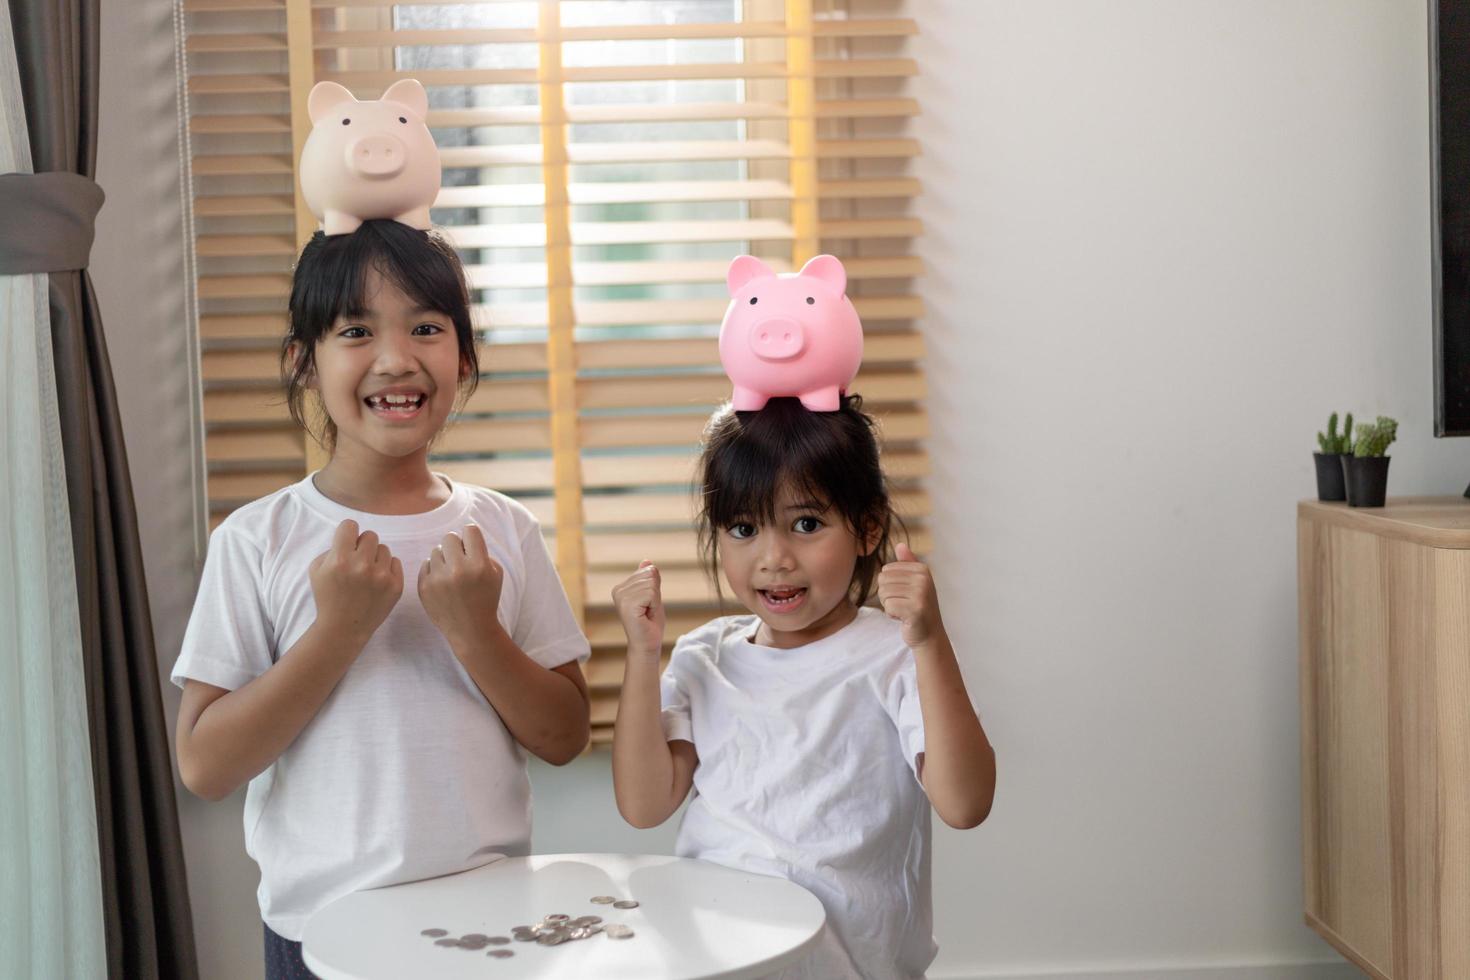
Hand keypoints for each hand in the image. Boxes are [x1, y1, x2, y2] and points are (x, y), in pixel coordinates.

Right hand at [309, 519, 402, 641]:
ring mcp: (382, 576)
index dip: (347, 534)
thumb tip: (352, 537)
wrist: (344, 628)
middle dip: (363, 545)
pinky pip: (395, 562)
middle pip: (370, 535)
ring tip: (367, 573)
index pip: (350, 526)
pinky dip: (387, 568)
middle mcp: (362, 565)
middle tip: (357, 560)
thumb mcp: (317, 570)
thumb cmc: (328, 597)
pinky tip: (377, 581)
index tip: (347, 543)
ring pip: (384, 548)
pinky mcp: (396, 586)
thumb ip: (333, 548)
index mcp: (340, 560)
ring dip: (375, 557)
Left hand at [418, 524, 505, 646]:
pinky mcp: (424, 587)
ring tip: (451, 575)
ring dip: (444, 559)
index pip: (470, 530)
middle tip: (460, 559)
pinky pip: (426, 564)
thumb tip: (463, 539)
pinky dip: (434, 571)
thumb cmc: (486, 598)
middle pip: (449, 537)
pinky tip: (442, 583)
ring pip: (436, 551)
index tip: (471, 546)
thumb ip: (481, 552)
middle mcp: (458, 570)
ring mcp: (438, 579)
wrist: (471, 629)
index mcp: (479, 565)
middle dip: (456, 546)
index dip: (471, 537)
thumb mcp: (495, 573)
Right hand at [612, 560, 665, 658]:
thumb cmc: (650, 624)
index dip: (655, 589)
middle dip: (655, 594)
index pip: (648, 571)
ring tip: (647, 613)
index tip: (647, 605)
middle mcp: (618, 590)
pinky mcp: (627, 604)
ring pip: (651, 584)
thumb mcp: (653, 596)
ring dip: (655, 601)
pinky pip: (651, 593)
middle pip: (650, 575)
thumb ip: (649, 579)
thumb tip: (647, 561)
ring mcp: (621, 597)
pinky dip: (654, 604)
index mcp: (621, 587)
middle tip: (648, 610)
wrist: (647, 645)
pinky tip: (646, 615)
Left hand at [878, 542, 944, 649]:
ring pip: (883, 593)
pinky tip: (904, 618)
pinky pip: (888, 606)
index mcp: (922, 569)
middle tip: (903, 604)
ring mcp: (920, 594)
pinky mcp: (915, 609)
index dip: (890, 585)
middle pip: (882, 580)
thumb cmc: (918, 607)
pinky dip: (892, 615)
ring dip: (889, 605)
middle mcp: (923, 579)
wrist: (930, 634)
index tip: (905, 595)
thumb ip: (907, 564)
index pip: (886, 570)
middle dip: (888, 596)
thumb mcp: (915, 583)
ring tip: (904, 610)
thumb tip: (899, 544)